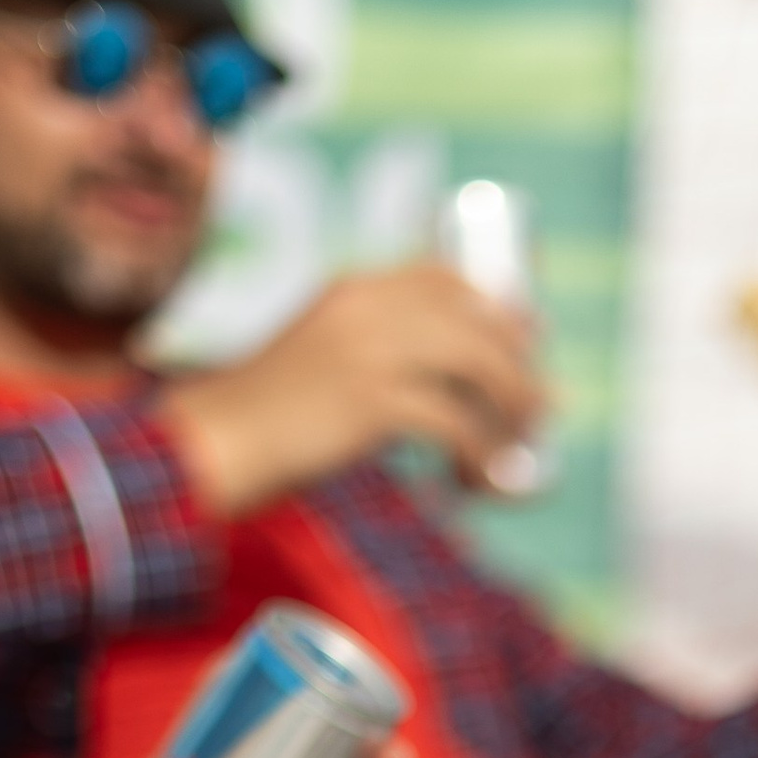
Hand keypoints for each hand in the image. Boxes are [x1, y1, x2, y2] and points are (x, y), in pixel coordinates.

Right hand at [163, 266, 545, 517]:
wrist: (217, 441)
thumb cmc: (266, 415)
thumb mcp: (320, 356)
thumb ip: (370, 350)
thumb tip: (438, 387)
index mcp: (356, 289)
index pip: (444, 277)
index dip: (496, 305)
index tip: (526, 338)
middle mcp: (370, 307)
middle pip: (477, 319)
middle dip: (519, 363)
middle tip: (540, 406)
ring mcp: (373, 351)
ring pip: (479, 365)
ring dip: (512, 408)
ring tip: (520, 445)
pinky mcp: (375, 402)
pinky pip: (457, 425)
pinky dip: (480, 456)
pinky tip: (478, 480)